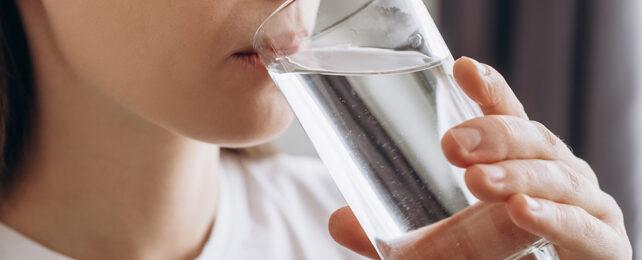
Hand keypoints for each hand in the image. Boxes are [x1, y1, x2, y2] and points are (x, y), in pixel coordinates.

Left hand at [328, 57, 631, 259]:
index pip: (508, 116)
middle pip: (532, 140)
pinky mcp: (603, 244)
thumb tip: (339, 220)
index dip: (489, 90)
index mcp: (521, 164)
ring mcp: (585, 206)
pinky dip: (553, 216)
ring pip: (556, 177)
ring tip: (477, 181)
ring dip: (516, 176)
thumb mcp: (438, 248)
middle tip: (452, 145)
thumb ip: (394, 238)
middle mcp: (556, 176)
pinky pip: (582, 225)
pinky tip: (522, 210)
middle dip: (495, 135)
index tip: (461, 68)